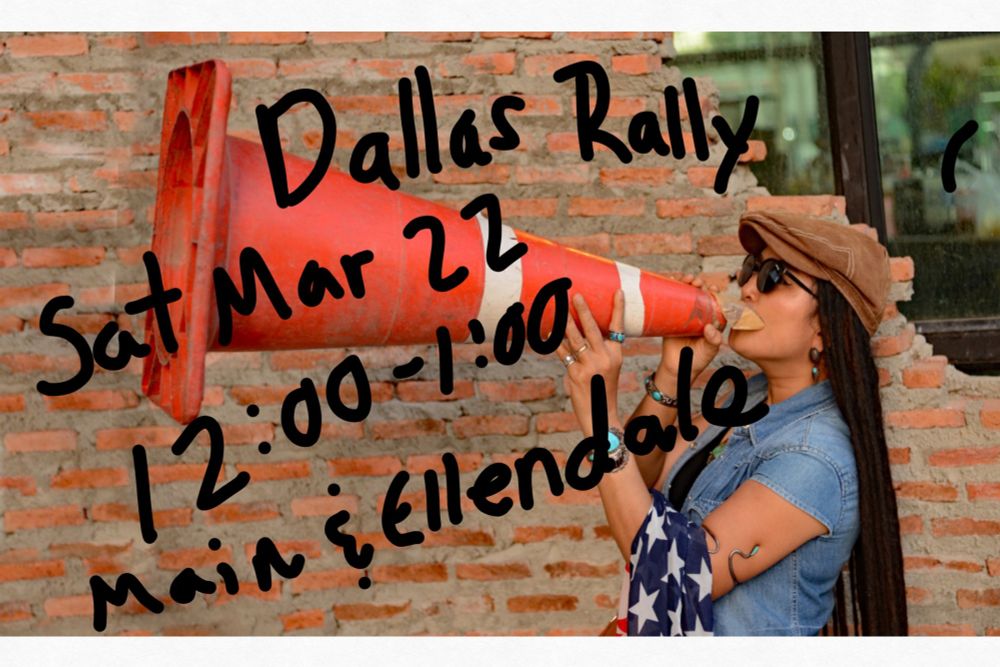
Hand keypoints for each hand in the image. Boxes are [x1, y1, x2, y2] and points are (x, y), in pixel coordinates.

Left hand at [555, 290, 624, 437]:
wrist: (600, 416)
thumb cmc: (601, 389)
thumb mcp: (607, 368)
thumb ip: (595, 351)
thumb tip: (572, 335)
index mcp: (615, 354)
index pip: (618, 328)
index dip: (618, 309)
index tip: (619, 291)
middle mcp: (604, 357)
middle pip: (592, 328)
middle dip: (583, 310)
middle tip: (575, 294)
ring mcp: (590, 365)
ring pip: (574, 338)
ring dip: (564, 322)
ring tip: (557, 308)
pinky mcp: (575, 373)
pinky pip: (562, 353)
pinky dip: (553, 342)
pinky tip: (546, 333)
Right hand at [658, 275, 722, 384]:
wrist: (677, 368)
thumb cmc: (697, 360)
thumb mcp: (709, 350)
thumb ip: (713, 340)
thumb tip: (709, 327)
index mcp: (712, 320)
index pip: (716, 301)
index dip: (715, 292)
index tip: (713, 289)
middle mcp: (699, 315)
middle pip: (700, 294)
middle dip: (700, 284)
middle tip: (697, 283)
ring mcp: (685, 314)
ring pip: (686, 293)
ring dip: (687, 283)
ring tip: (686, 279)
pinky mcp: (671, 316)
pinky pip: (671, 300)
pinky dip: (671, 288)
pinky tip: (671, 280)